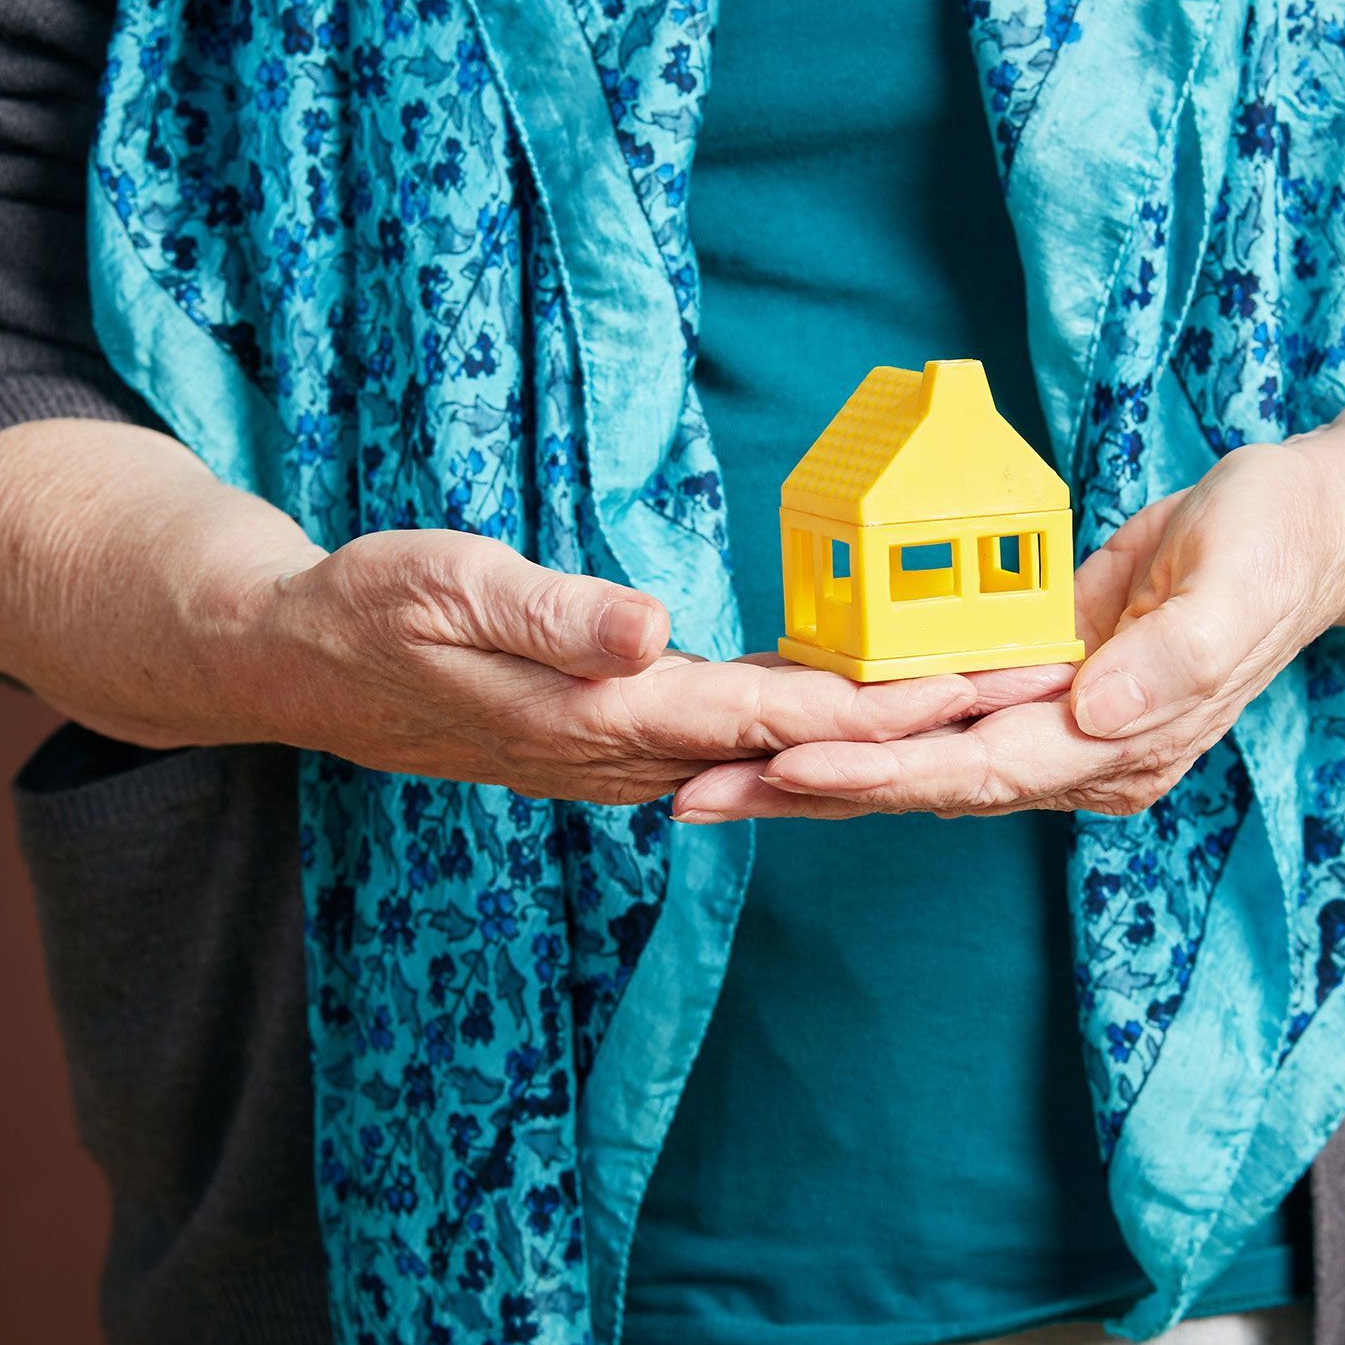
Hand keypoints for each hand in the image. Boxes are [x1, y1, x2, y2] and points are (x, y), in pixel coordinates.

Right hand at [237, 530, 1068, 803]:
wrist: (307, 665)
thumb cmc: (374, 607)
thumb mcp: (449, 586)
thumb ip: (554, 616)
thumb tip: (654, 633)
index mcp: (611, 716)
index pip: (780, 718)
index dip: (885, 704)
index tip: (979, 686)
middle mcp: (634, 754)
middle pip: (806, 747)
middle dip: (921, 725)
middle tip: (1036, 686)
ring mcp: (628, 757)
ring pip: (782, 751)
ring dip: (881, 729)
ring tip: (986, 690)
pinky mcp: (620, 740)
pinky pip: (742, 739)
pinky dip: (816, 723)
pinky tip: (867, 697)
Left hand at [671, 441, 1344, 820]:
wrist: (1301, 533)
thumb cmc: (1274, 545)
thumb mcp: (1236, 582)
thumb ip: (1174, 658)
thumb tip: (1092, 713)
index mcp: (1121, 746)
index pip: (979, 772)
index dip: (881, 772)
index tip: (787, 764)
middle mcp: (1075, 759)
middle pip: (921, 788)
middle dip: (807, 794)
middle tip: (692, 797)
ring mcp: (1049, 731)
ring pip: (910, 766)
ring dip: (808, 777)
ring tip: (699, 781)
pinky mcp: (1028, 692)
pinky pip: (925, 722)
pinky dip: (849, 730)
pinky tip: (773, 727)